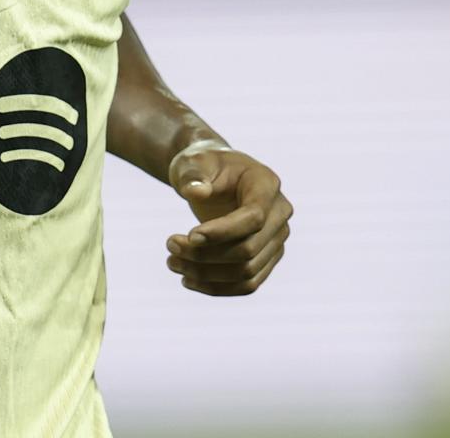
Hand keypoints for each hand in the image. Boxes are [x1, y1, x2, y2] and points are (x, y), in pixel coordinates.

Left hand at [164, 146, 291, 296]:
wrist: (213, 176)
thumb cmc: (204, 165)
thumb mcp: (194, 161)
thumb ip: (193, 174)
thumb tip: (195, 192)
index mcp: (267, 184)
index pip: (253, 217)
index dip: (222, 232)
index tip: (189, 236)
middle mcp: (280, 214)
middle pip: (248, 249)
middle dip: (205, 254)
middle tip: (169, 245)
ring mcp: (276, 239)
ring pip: (247, 272)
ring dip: (206, 275)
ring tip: (172, 262)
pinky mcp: (266, 259)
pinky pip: (246, 284)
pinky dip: (216, 288)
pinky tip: (187, 279)